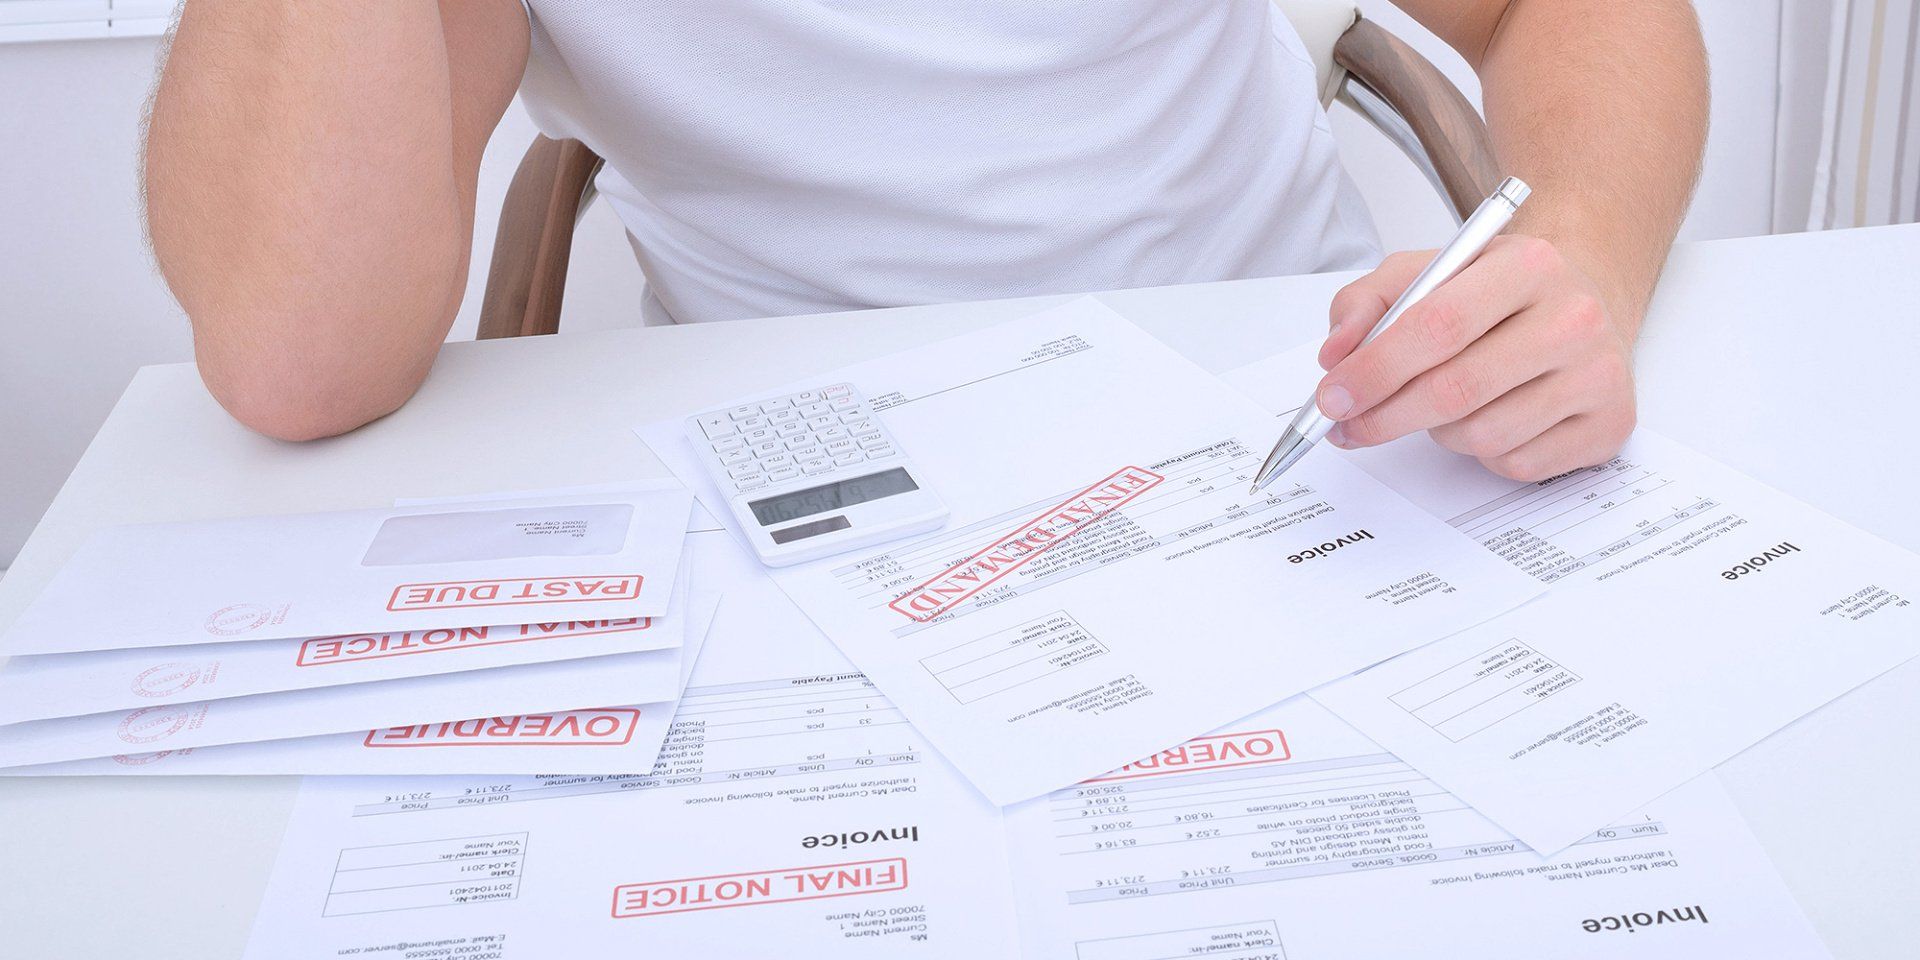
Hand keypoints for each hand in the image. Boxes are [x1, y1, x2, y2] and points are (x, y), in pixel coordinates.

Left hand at [1313, 236, 1638, 481]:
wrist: (1583, 304)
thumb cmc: (1497, 293)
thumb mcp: (1429, 272)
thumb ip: (1368, 302)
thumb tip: (1336, 356)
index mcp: (1528, 265)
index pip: (1437, 325)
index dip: (1374, 369)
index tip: (1332, 397)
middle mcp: (1574, 318)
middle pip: (1456, 389)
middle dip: (1386, 416)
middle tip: (1348, 426)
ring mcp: (1599, 375)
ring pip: (1483, 435)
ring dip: (1440, 432)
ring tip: (1445, 405)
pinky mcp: (1610, 425)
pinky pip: (1518, 464)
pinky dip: (1485, 454)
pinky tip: (1493, 418)